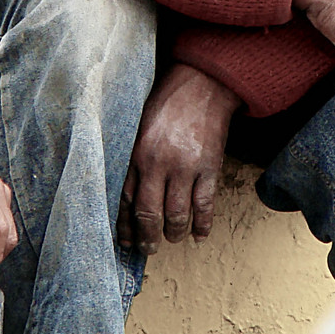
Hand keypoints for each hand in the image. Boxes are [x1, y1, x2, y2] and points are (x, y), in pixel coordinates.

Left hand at [117, 64, 239, 254]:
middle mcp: (158, 163)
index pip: (125, 200)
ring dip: (173, 233)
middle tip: (147, 250)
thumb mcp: (139, 125)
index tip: (125, 240)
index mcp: (136, 153)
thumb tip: (126, 192)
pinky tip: (199, 235)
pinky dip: (203, 224)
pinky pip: (205, 204)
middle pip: (149, 214)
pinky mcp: (209, 167)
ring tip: (170, 239)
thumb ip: (132, 156)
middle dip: (147, 238)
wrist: (202, 83)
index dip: (125, 226)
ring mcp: (186, 167)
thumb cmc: (167, 101)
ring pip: (177, 215)